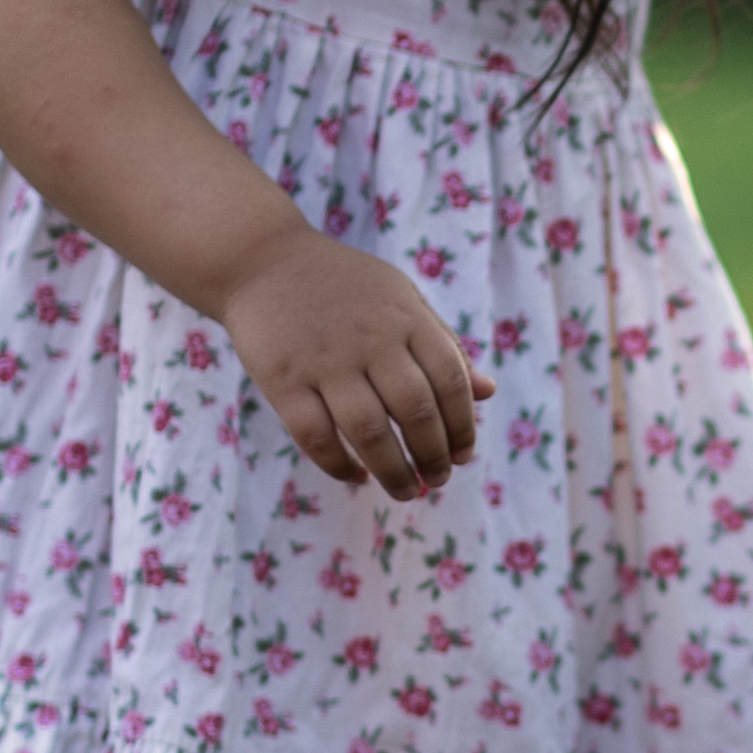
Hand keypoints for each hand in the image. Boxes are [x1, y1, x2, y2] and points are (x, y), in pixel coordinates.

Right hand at [217, 232, 494, 498]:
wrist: (264, 262)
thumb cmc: (347, 288)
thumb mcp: (404, 300)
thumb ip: (444, 345)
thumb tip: (488, 392)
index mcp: (407, 319)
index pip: (451, 382)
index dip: (463, 427)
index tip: (463, 456)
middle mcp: (372, 340)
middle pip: (415, 412)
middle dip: (433, 456)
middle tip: (438, 480)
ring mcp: (325, 361)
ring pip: (369, 431)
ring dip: (394, 471)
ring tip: (408, 491)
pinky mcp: (282, 379)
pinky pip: (315, 436)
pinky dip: (339, 465)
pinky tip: (356, 476)